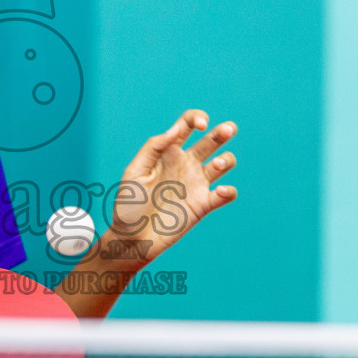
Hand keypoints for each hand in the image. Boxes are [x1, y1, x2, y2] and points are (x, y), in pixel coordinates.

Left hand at [110, 109, 236, 263]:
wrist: (132, 239)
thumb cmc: (129, 205)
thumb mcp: (135, 171)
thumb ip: (154, 147)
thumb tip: (175, 129)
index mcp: (169, 152)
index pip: (187, 125)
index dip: (198, 118)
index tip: (201, 125)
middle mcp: (186, 164)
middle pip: (212, 140)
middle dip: (223, 131)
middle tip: (228, 129)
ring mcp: (196, 184)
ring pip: (224, 162)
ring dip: (226, 159)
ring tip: (216, 165)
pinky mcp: (203, 205)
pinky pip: (226, 194)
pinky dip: (228, 190)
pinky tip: (219, 191)